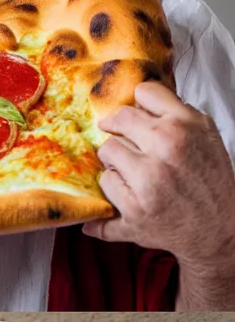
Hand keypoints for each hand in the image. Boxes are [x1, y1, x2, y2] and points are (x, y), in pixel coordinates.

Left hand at [85, 81, 234, 271]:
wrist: (216, 228)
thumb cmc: (209, 181)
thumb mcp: (205, 136)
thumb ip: (177, 114)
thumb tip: (141, 100)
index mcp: (185, 126)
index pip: (144, 93)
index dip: (137, 105)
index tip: (134, 117)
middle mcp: (167, 147)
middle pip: (120, 119)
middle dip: (119, 130)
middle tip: (125, 143)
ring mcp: (149, 179)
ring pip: (107, 151)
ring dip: (115, 161)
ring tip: (131, 171)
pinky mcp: (133, 209)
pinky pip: (105, 183)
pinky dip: (112, 189)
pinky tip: (127, 193)